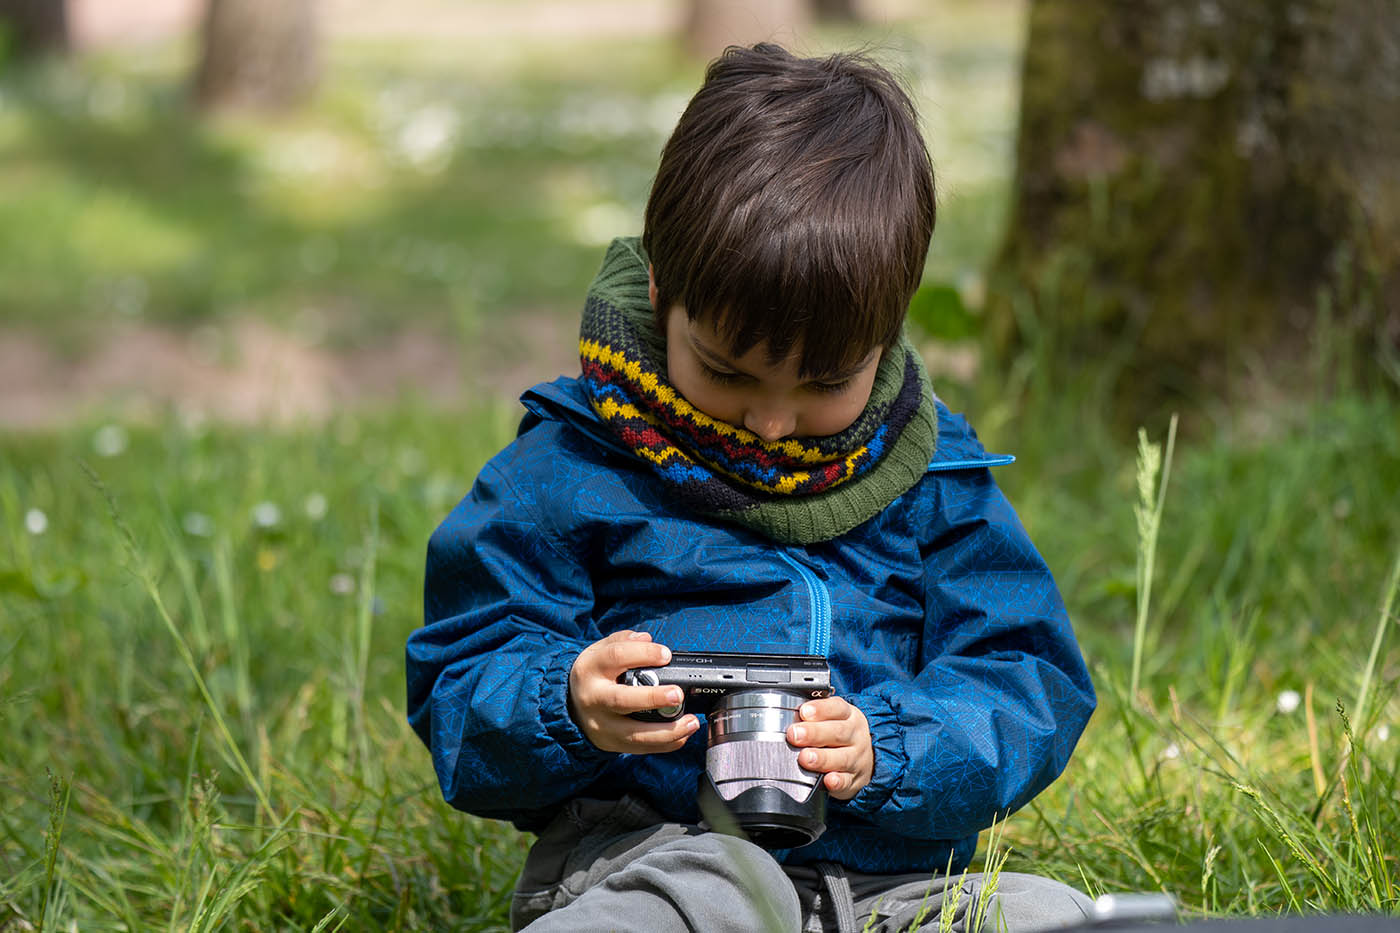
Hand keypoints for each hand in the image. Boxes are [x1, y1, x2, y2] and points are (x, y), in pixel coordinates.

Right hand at [568, 630, 700, 753]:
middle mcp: (594, 698)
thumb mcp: (600, 651)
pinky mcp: (611, 743)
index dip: (643, 654)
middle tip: (677, 694)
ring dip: (666, 731)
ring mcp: (601, 725)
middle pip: (622, 700)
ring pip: (633, 734)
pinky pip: (640, 748)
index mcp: (591, 669)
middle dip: (652, 698)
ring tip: (691, 722)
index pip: (616, 657)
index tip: (666, 655)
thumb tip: (647, 639)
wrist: (570, 705)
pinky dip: (664, 744)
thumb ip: (624, 640)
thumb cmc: (594, 675)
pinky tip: (682, 736)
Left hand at [786, 696, 873, 800]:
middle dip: (814, 733)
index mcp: (848, 715)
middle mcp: (855, 735)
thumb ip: (812, 717)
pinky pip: (847, 781)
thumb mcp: (833, 718)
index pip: (837, 708)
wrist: (869, 759)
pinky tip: (828, 780)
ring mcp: (857, 758)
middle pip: (838, 732)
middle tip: (794, 735)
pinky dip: (837, 782)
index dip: (820, 709)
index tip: (804, 712)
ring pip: (842, 758)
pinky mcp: (854, 780)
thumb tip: (785, 716)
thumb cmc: (840, 734)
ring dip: (822, 758)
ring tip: (804, 758)